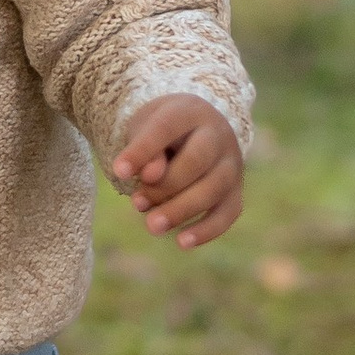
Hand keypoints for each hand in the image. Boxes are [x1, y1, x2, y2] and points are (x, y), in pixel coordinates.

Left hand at [111, 95, 244, 251]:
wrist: (194, 129)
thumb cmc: (160, 131)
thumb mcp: (144, 129)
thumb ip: (144, 148)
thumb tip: (150, 176)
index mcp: (189, 111)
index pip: (166, 128)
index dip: (143, 150)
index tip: (118, 171)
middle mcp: (218, 135)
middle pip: (197, 160)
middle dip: (165, 186)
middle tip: (137, 203)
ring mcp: (231, 163)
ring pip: (214, 188)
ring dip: (181, 210)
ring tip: (152, 226)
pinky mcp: (236, 190)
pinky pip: (228, 212)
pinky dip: (207, 230)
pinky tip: (182, 242)